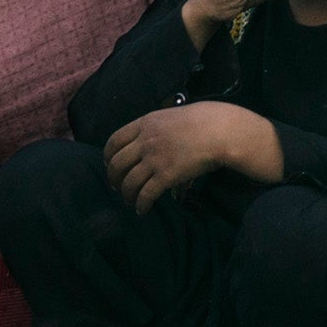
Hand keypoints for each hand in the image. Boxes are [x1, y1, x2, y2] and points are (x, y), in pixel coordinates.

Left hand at [102, 102, 273, 207]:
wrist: (219, 131)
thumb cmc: (201, 120)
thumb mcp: (170, 117)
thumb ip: (156, 128)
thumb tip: (150, 140)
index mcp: (144, 124)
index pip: (114, 141)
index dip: (108, 156)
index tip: (109, 164)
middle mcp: (145, 142)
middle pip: (117, 164)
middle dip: (113, 178)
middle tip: (117, 186)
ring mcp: (154, 159)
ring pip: (129, 182)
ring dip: (126, 194)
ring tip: (129, 201)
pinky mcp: (166, 176)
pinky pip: (146, 194)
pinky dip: (141, 204)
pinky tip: (142, 209)